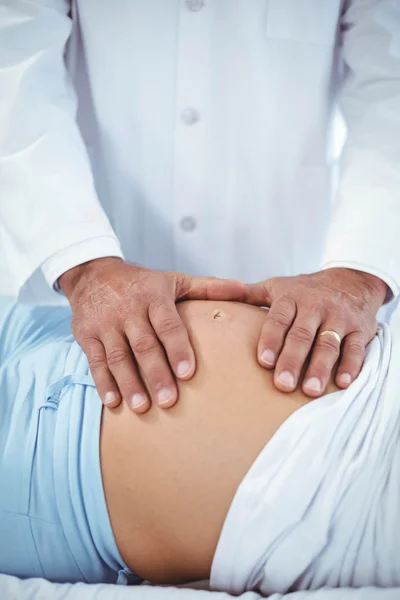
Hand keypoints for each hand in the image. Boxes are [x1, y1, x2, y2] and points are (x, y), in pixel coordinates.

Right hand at [59, 258, 246, 412]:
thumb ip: (209, 287)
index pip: (168, 325)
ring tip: (141, 407)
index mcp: (153, 296)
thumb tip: (244, 289)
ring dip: (129, 383)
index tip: (188, 374)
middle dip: (156, 373)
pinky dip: (103, 382)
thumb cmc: (142, 283)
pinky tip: (113, 402)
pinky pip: (94, 360)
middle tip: (169, 401)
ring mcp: (105, 323)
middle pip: (144, 345)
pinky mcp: (86, 334)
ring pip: (118, 356)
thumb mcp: (174, 280)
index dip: (178, 349)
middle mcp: (128, 309)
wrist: (94, 274)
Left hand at [245, 268, 387, 396]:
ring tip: (310, 390)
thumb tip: (215, 295)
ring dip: (320, 368)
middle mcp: (316, 307)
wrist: (351, 279)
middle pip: (303, 335)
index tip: (264, 361)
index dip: (272, 339)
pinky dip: (351, 366)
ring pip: (329, 344)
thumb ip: (249, 295)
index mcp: (292, 298)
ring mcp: (339, 318)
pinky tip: (342, 383)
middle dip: (292, 360)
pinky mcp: (360, 329)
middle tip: (282, 384)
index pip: (279, 319)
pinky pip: (356, 349)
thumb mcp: (277, 286)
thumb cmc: (306, 290)